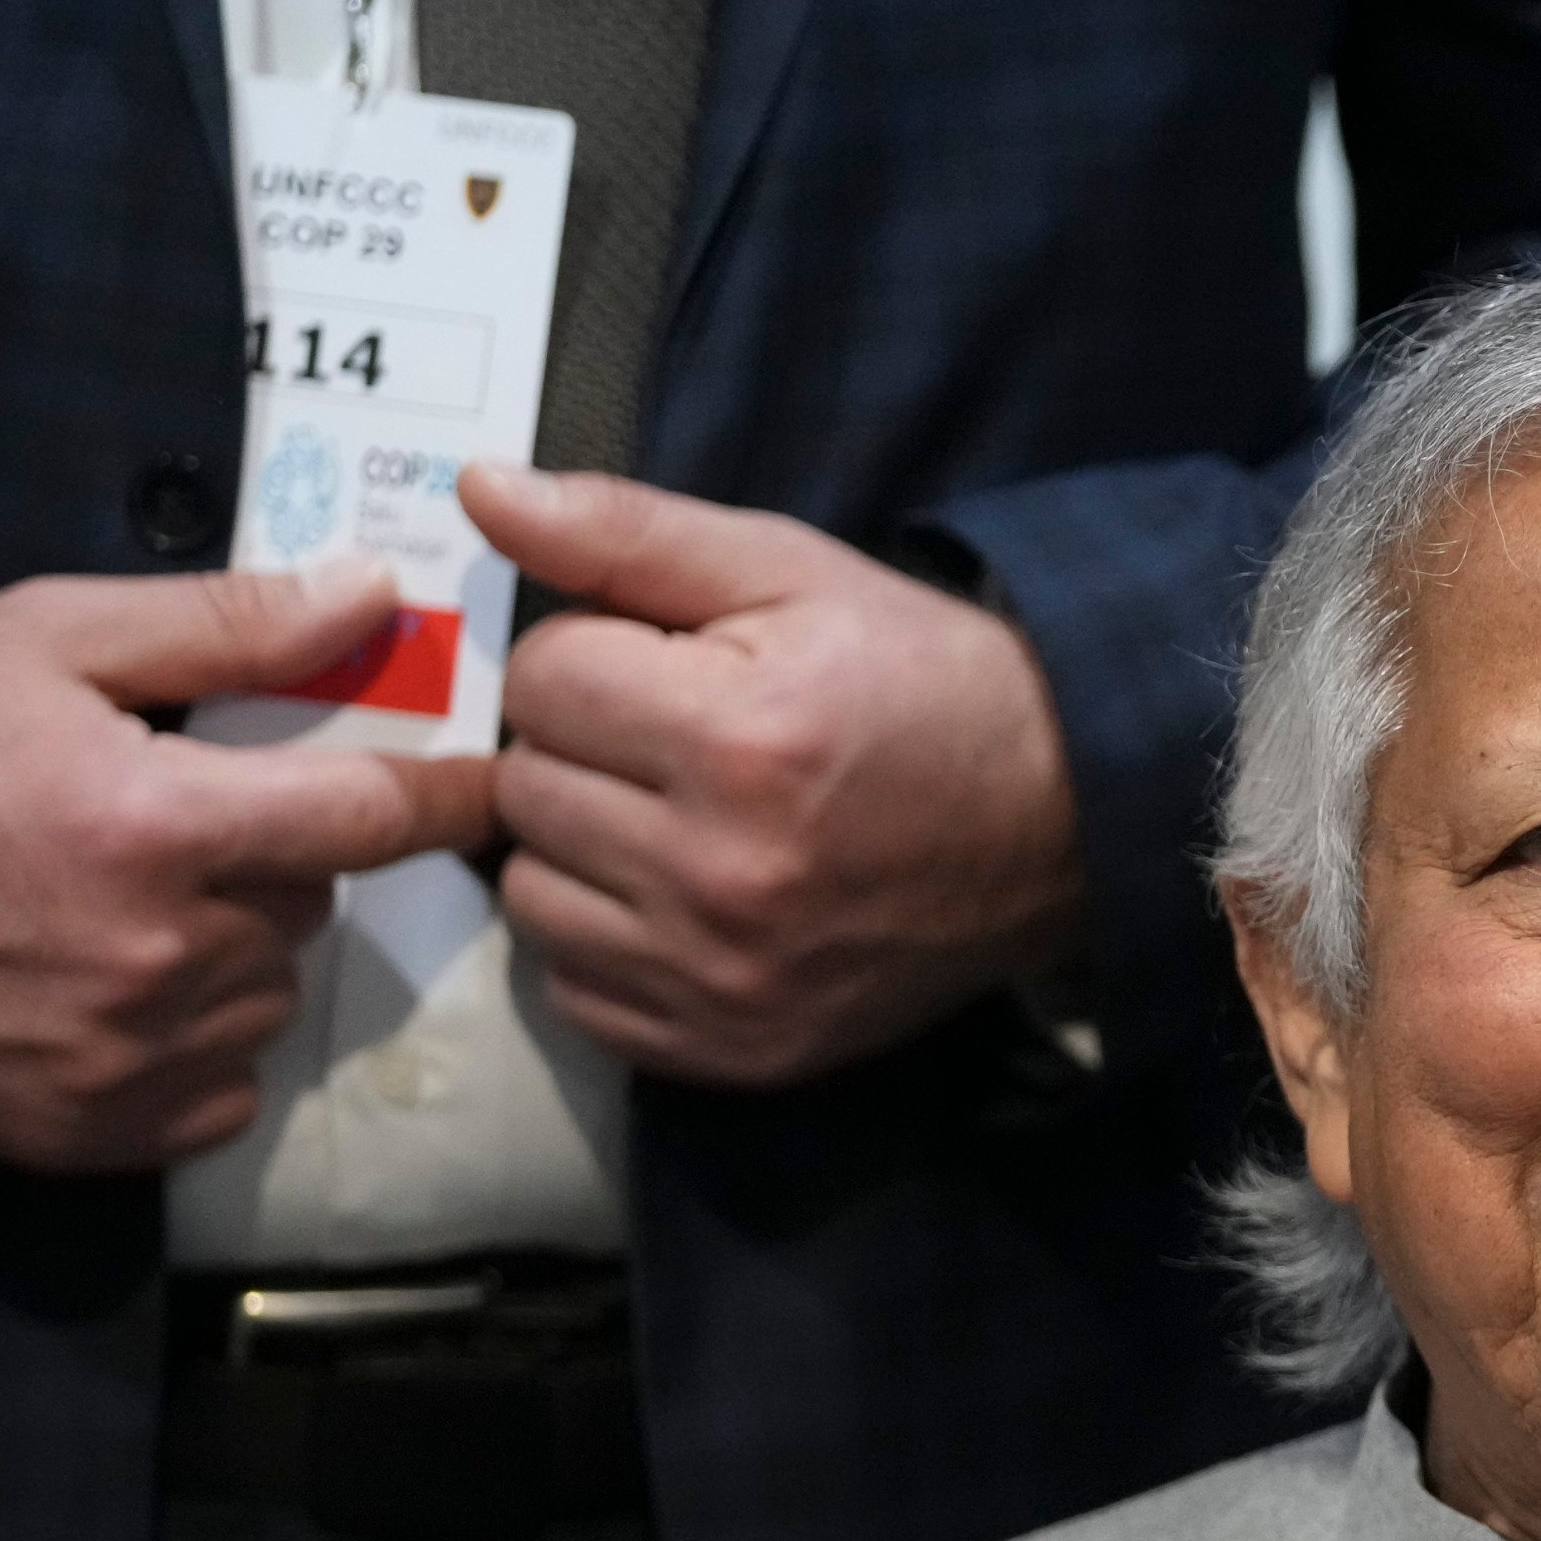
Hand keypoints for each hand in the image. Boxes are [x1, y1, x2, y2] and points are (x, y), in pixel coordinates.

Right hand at [0, 564, 492, 1171]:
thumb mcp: (50, 637)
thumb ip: (228, 625)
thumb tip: (377, 597)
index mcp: (150, 827)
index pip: (369, 820)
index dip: (441, 794)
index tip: (488, 779)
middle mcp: (147, 960)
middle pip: (310, 907)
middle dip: (275, 859)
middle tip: (180, 821)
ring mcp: (114, 1062)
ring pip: (268, 999)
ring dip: (236, 952)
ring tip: (129, 901)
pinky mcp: (79, 1135)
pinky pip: (219, 1093)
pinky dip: (196, 1045)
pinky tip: (113, 986)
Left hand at [458, 465, 1084, 1088]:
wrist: (1060, 823)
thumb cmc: (921, 680)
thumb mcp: (792, 571)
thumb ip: (626, 531)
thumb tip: (480, 490)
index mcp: (738, 737)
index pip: (542, 678)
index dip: (595, 654)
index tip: (669, 667)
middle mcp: (722, 872)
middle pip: (526, 788)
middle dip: (584, 748)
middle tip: (675, 742)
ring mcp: (725, 976)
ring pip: (531, 896)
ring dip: (579, 850)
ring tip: (673, 820)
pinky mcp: (733, 1050)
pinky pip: (576, 995)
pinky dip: (607, 944)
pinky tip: (683, 902)